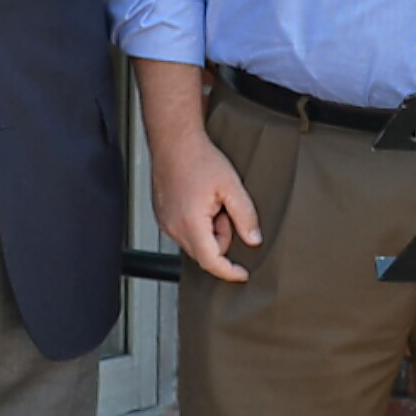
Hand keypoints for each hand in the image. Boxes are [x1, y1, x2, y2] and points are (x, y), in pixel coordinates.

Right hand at [134, 58, 264, 282]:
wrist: (174, 140)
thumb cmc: (198, 158)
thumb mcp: (231, 187)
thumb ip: (245, 217)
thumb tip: (253, 240)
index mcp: (191, 223)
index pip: (211, 261)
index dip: (229, 271)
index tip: (241, 274)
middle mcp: (173, 227)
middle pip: (205, 251)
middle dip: (221, 236)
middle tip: (225, 209)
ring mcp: (165, 222)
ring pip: (196, 241)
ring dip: (209, 228)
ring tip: (212, 200)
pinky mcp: (162, 216)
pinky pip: (185, 230)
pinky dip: (198, 221)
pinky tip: (200, 199)